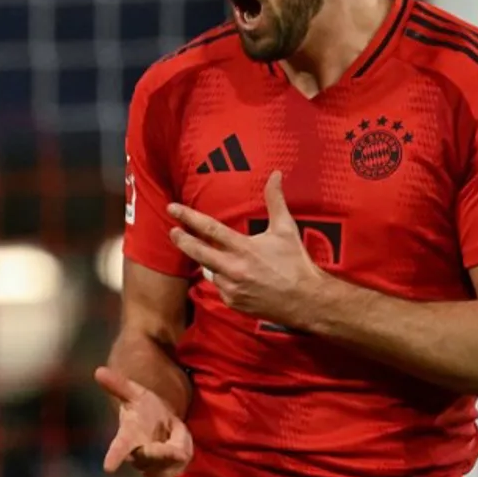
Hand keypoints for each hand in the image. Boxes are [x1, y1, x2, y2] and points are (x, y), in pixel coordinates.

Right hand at [95, 366, 192, 476]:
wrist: (160, 425)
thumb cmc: (144, 409)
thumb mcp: (135, 393)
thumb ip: (119, 385)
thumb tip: (98, 371)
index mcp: (128, 436)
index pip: (119, 447)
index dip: (114, 456)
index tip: (108, 467)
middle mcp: (137, 456)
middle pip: (146, 461)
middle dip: (156, 455)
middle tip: (165, 448)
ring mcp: (151, 466)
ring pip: (162, 470)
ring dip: (171, 456)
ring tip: (174, 440)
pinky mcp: (167, 471)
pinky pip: (177, 469)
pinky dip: (182, 456)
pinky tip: (179, 445)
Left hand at [168, 170, 323, 327]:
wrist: (305, 300)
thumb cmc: (296, 263)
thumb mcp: (286, 229)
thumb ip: (276, 200)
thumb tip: (276, 174)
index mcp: (244, 249)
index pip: (209, 230)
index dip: (188, 217)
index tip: (172, 209)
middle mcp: (233, 269)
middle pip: (198, 252)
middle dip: (182, 240)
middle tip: (172, 231)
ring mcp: (231, 288)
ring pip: (209, 271)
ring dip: (210, 262)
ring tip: (218, 256)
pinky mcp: (233, 302)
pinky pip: (220, 287)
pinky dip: (223, 279)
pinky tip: (236, 275)